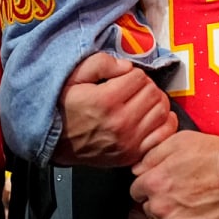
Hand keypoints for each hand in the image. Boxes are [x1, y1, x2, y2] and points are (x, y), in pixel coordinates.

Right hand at [54, 53, 174, 167]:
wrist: (55, 142)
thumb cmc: (63, 108)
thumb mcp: (73, 77)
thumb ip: (100, 64)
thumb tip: (127, 66)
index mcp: (106, 100)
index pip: (139, 77)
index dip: (132, 74)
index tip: (123, 78)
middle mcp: (121, 122)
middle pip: (153, 93)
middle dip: (145, 86)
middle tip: (133, 88)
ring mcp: (129, 141)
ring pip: (162, 111)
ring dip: (155, 101)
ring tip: (142, 101)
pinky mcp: (133, 154)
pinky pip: (164, 134)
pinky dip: (163, 122)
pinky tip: (152, 117)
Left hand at [131, 131, 218, 218]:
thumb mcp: (183, 140)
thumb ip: (153, 154)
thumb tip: (137, 169)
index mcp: (154, 181)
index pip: (137, 189)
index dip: (151, 186)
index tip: (164, 186)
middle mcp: (159, 206)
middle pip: (147, 208)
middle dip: (159, 202)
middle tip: (181, 198)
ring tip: (185, 215)